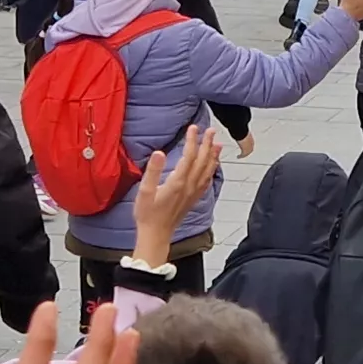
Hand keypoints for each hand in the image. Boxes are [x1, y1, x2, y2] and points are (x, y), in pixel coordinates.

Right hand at [129, 127, 219, 268]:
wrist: (156, 235)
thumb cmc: (147, 214)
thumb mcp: (145, 191)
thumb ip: (153, 170)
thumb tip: (159, 152)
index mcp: (178, 182)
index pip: (188, 156)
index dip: (192, 140)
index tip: (193, 128)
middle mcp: (189, 186)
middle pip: (202, 161)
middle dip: (207, 144)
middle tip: (211, 130)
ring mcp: (193, 193)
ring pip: (207, 171)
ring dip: (213, 156)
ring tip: (217, 144)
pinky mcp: (193, 199)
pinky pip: (207, 182)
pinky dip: (212, 171)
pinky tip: (213, 167)